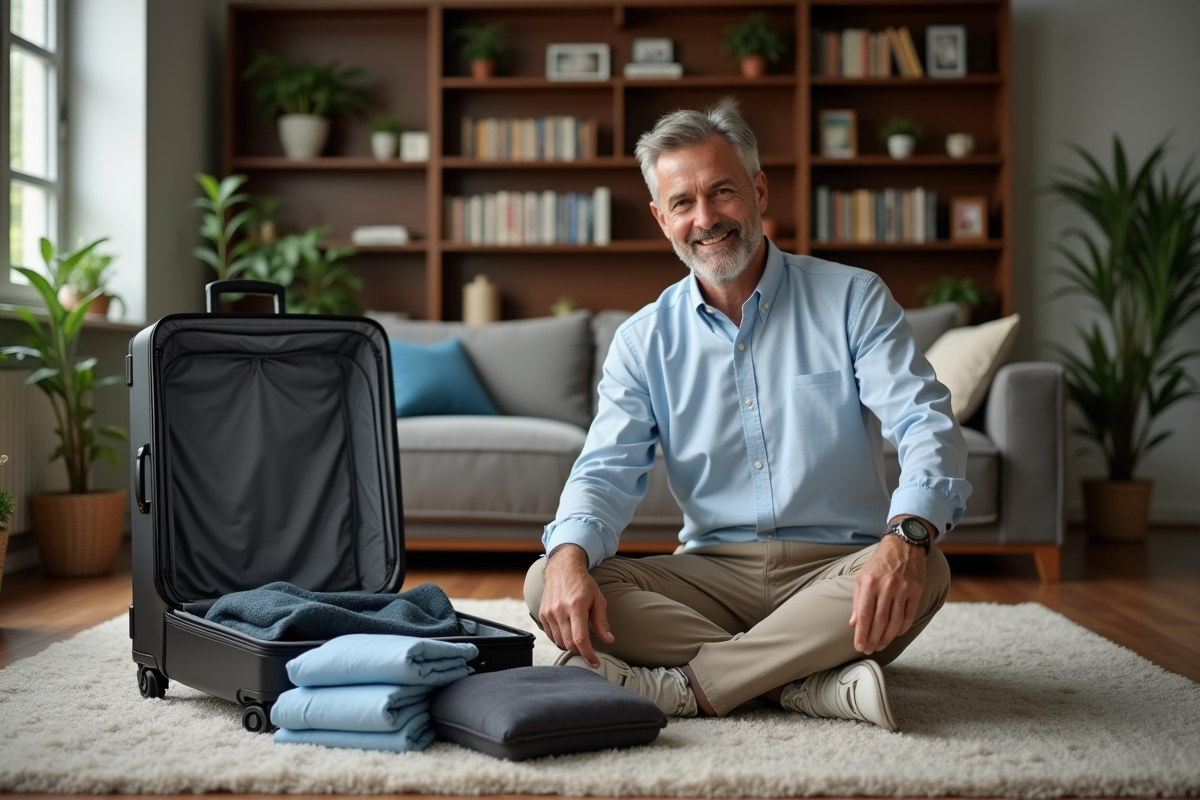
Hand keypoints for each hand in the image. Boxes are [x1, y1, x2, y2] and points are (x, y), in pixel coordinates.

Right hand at [539, 544, 614, 665]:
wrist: (563, 569)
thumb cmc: (583, 583)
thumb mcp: (598, 599)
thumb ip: (601, 621)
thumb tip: (608, 640)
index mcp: (576, 606)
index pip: (580, 639)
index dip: (588, 654)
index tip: (595, 662)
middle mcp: (560, 610)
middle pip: (568, 643)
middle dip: (580, 651)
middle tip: (589, 651)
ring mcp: (549, 613)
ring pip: (559, 642)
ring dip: (570, 645)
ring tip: (578, 638)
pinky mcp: (542, 614)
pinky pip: (551, 636)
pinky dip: (560, 639)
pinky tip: (568, 632)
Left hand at [849, 530, 926, 654]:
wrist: (903, 546)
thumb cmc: (879, 563)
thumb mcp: (862, 577)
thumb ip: (858, 600)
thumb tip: (853, 623)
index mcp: (870, 583)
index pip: (865, 614)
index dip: (862, 633)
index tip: (859, 646)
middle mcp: (886, 586)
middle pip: (879, 621)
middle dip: (873, 639)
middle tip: (869, 650)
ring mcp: (903, 589)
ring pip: (894, 621)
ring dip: (887, 637)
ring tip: (880, 646)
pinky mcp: (916, 590)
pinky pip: (909, 614)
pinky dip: (902, 627)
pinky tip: (895, 634)